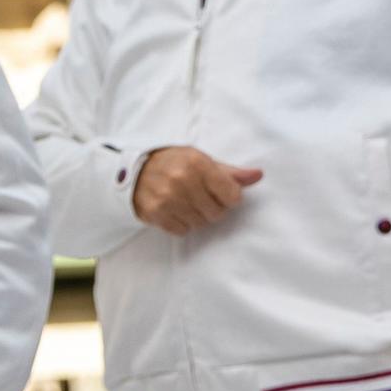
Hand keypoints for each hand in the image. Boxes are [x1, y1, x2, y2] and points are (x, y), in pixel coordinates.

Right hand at [131, 145, 261, 234]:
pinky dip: (180, 224)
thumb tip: (258, 175)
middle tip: (198, 198)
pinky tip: (172, 210)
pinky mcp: (155, 212)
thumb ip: (230, 172)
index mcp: (197, 163)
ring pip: (201, 223)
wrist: (132, 170)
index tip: (217, 191)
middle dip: (211, 208)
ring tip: (184, 203)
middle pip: (217, 213)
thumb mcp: (200, 160)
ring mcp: (167, 197)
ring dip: (196, 217)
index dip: (228, 197)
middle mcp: (182, 179)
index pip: (232, 196)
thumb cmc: (173, 164)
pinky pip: (182, 230)